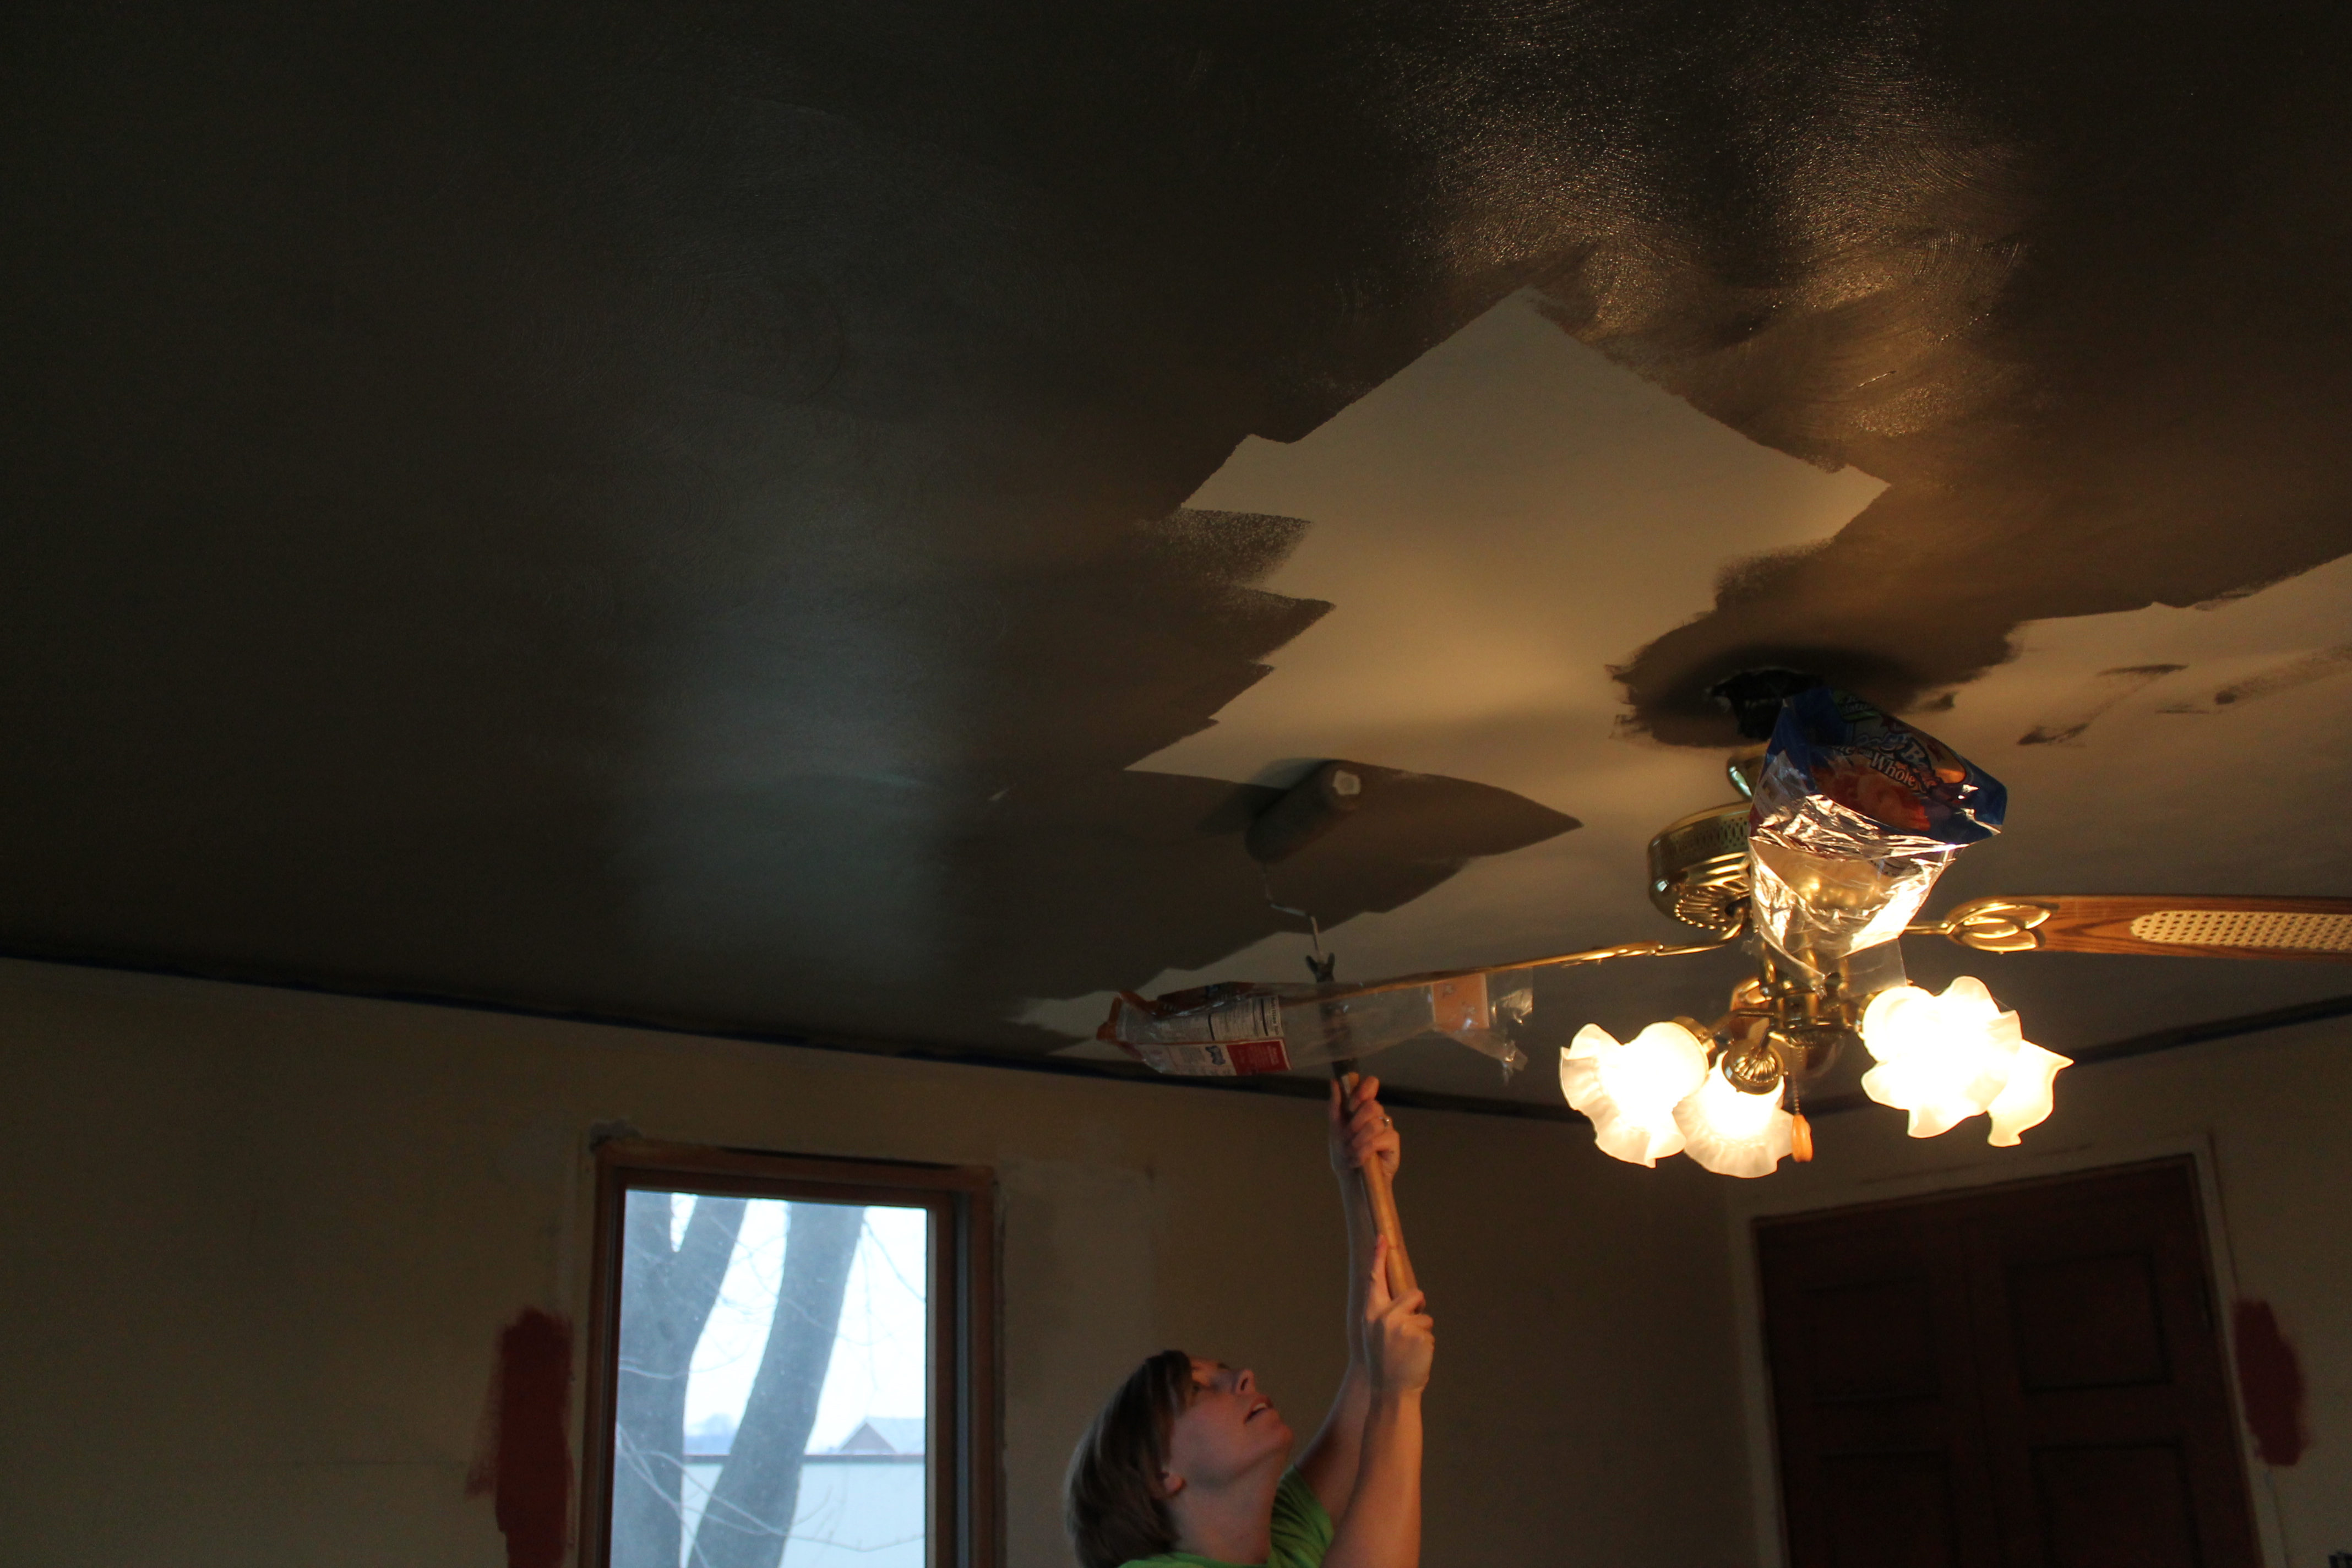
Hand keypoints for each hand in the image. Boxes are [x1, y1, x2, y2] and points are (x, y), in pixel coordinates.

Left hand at [1328, 1076, 1400, 1181]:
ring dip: (1358, 1141)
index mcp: (1362, 1108)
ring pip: (1374, 1124)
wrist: (1352, 1180)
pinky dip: (1364, 1151)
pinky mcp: (1393, 1142)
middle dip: (1355, 1124)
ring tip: (1351, 1153)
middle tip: (1347, 1138)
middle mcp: (1376, 1115)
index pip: (1370, 1085)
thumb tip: (1334, 1082)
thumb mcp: (1335, 1130)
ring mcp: (1386, 1127)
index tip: (1352, 1104)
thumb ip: (1335, 1107)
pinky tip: (1359, 1160)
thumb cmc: (1344, 1155)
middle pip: (1372, 1105)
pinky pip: (1379, 1140)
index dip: (1363, 1089)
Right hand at [1362, 1234, 1433, 1394]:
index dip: (1379, 1258)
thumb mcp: (1375, 1335)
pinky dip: (1427, 1344)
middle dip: (1417, 1308)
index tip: (1383, 1239)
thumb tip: (1405, 1299)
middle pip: (1413, 1295)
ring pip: (1425, 1316)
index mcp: (1371, 1314)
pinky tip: (1416, 1357)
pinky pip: (1430, 1332)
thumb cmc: (1385, 1363)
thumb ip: (1385, 1315)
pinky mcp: (1420, 1334)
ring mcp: (1402, 1325)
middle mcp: (1385, 1316)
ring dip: (1422, 1331)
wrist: (1391, 1391)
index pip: (1375, 1280)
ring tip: (1409, 1350)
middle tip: (1409, 1331)